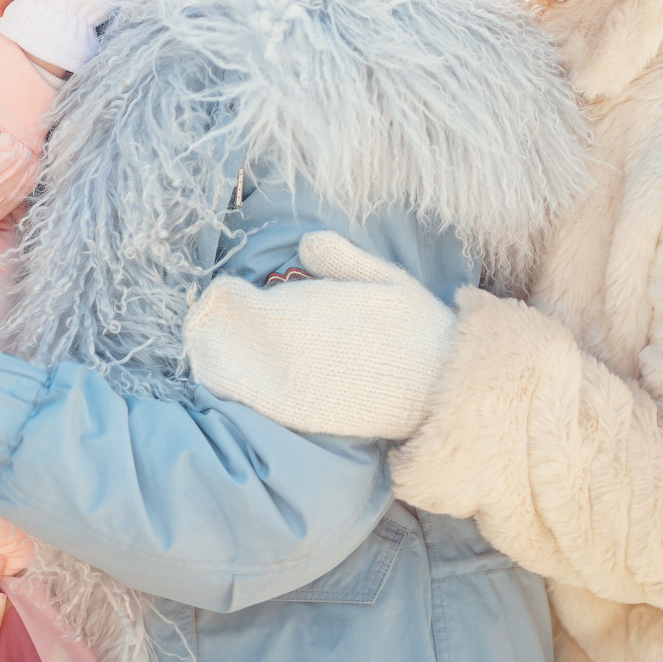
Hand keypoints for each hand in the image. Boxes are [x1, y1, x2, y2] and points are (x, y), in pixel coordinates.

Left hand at [184, 231, 457, 439]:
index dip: (227, 295)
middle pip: (226, 337)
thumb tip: (301, 245)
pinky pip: (254, 400)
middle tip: (218, 320)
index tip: (231, 291)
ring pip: (231, 372)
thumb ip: (337, 256)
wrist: (444, 387)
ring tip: (224, 349)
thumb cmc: (415, 327)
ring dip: (221, 358)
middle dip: (219, 327)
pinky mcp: (302, 416)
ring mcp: (293, 388)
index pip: (236, 301)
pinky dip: (240, 387)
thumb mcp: (382, 276)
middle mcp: (289, 351)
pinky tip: (242, 378)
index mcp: (302, 312)